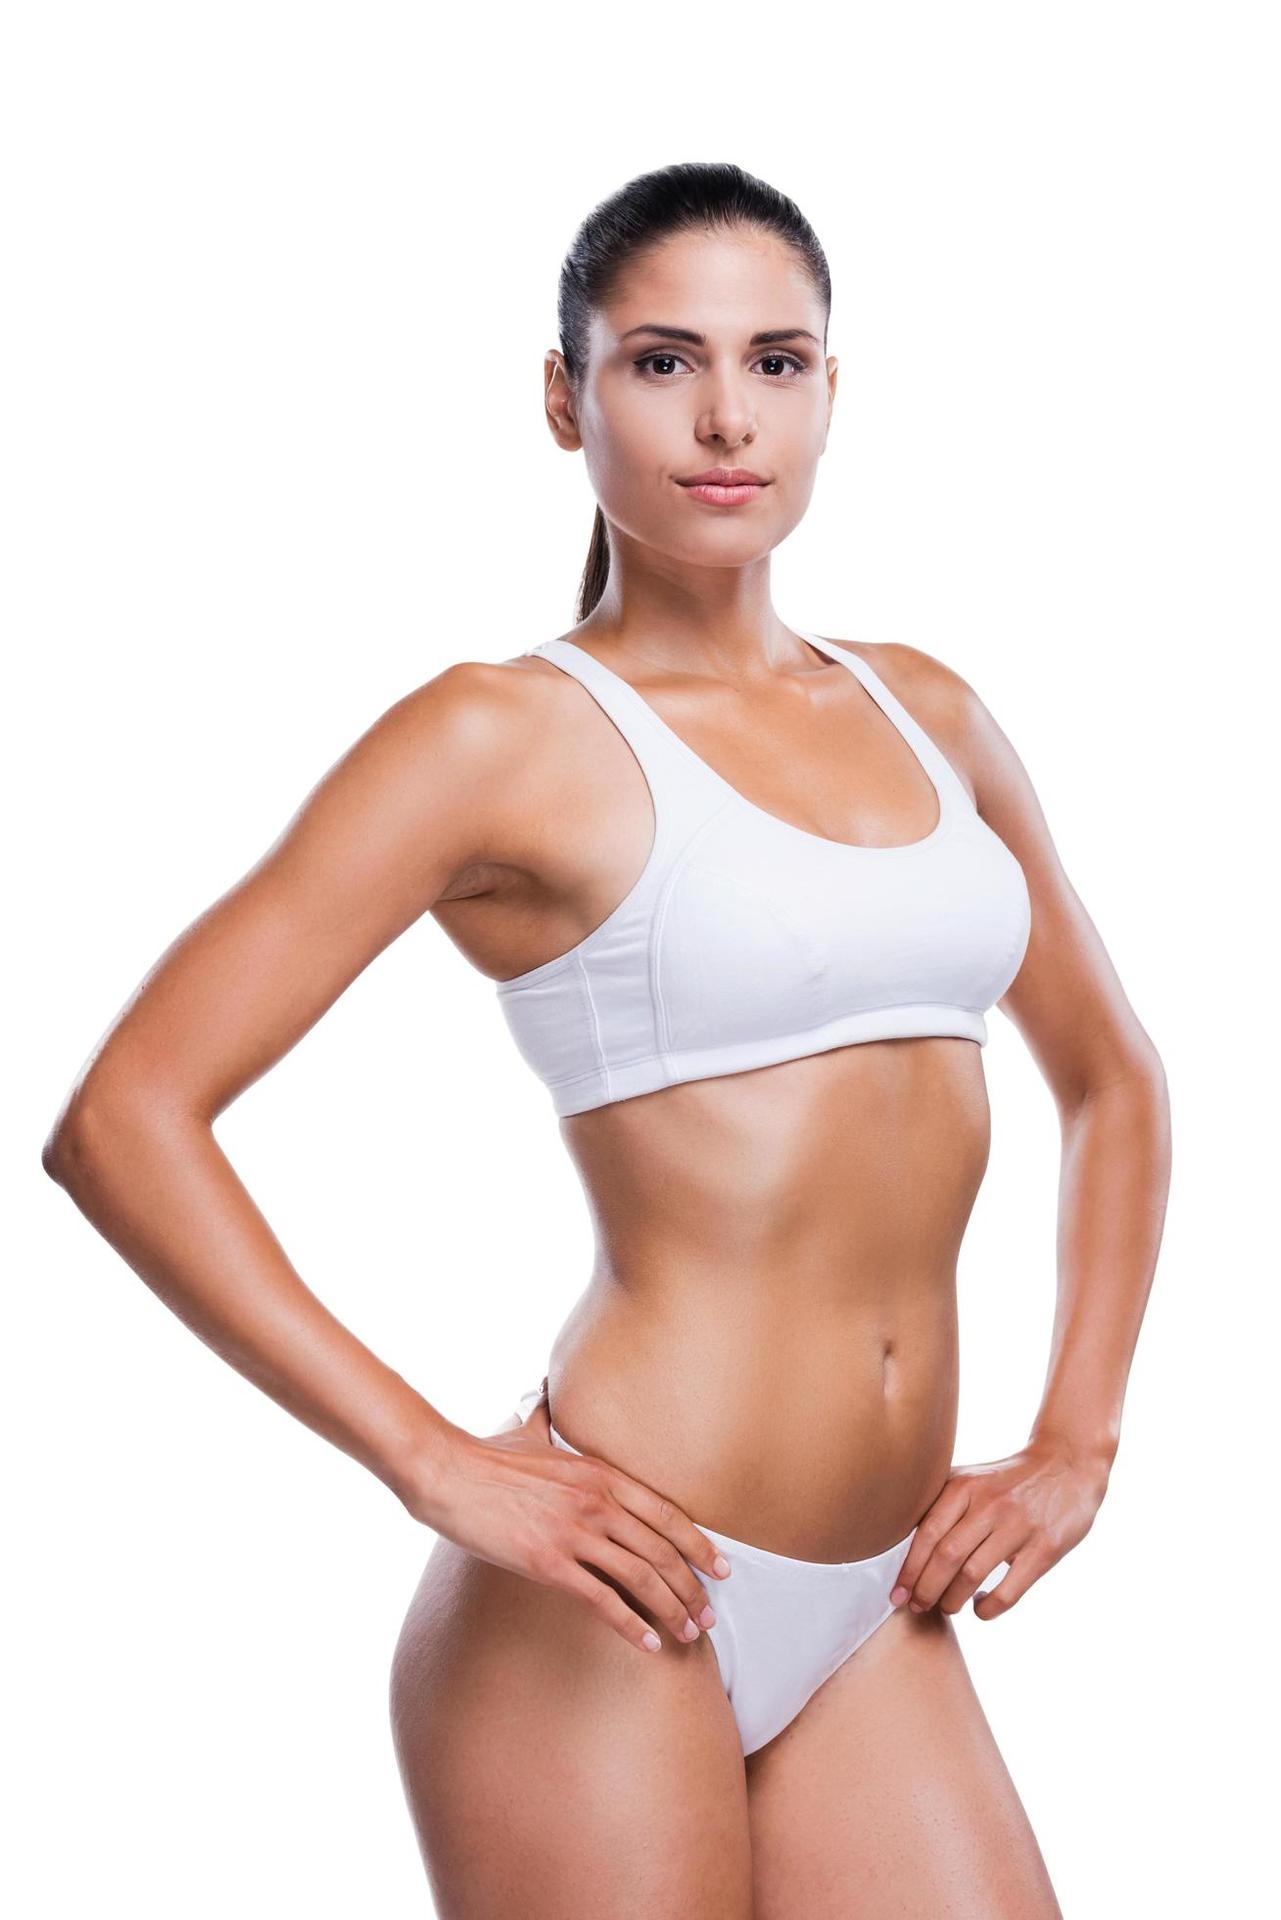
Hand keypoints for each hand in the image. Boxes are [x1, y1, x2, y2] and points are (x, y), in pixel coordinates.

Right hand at [413, 1379, 732, 1657]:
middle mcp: (597, 1501)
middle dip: (693, 1587)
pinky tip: (649, 1643)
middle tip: (710, 1616)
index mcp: (600, 1472)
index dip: (699, 1544)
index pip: (666, 1513)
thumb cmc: (487, 1456)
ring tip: (689, 1634)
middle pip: (662, 1550)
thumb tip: (546, 1393)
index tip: (721, 1567)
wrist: (447, 1472)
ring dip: (672, 1610)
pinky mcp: (549, 1562)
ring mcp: (574, 1532)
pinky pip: (603, 1599)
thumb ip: (549, 1419)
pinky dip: (632, 1625)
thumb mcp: (530, 1431)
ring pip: (641, 1577)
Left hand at [889, 1436, 1110, 1620]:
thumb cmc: (1008, 1480)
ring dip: (952, 1600)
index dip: (909, 1568)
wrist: (1067, 1464)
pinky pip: (1010, 1590)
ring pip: (973, 1575)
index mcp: (965, 1486)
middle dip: (925, 1589)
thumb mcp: (972, 1478)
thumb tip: (902, 1543)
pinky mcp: (1046, 1548)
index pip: (927, 1532)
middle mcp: (990, 1504)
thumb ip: (941, 1503)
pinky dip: (989, 1609)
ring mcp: (1019, 1526)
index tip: (897, 1593)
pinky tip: (981, 1608)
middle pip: (946, 1556)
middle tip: (916, 1606)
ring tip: (946, 1608)